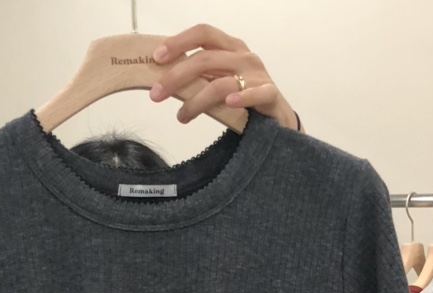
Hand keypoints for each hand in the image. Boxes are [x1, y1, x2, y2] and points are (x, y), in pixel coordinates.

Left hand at [149, 24, 301, 131]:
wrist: (277, 118)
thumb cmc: (243, 97)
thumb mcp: (218, 81)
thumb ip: (198, 77)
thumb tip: (163, 80)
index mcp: (230, 47)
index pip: (203, 33)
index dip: (179, 41)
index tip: (157, 57)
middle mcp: (243, 57)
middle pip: (206, 59)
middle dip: (176, 76)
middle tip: (156, 95)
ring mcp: (257, 75)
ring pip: (221, 83)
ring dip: (196, 101)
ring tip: (181, 117)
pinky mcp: (270, 95)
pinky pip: (255, 94)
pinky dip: (242, 97)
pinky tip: (229, 103)